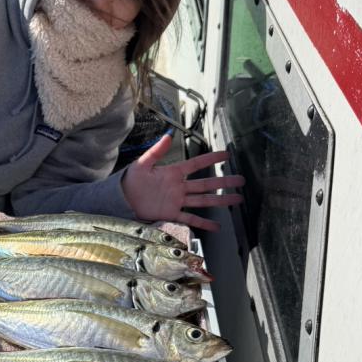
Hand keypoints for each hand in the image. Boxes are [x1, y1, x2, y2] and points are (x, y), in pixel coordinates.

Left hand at [121, 134, 243, 231]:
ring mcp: (177, 201)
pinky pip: (190, 218)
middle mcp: (179, 187)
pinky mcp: (171, 213)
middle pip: (206, 184)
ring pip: (203, 200)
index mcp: (173, 172)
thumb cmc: (130, 180)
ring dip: (220, 200)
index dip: (211, 159)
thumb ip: (157, 151)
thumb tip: (168, 135)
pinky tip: (216, 226)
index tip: (226, 154)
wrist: (120, 200)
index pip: (196, 164)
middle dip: (224, 182)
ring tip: (237, 199)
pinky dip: (203, 223)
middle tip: (241, 180)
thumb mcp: (143, 164)